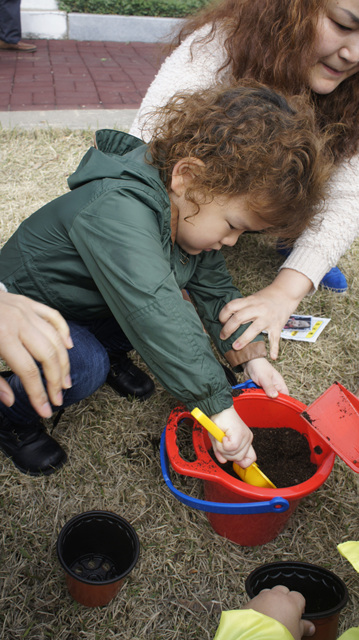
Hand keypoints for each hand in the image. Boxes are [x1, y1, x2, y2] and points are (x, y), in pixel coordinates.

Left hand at [0, 293, 72, 417]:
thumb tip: (11, 401)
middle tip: (57, 399)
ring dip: (64, 362)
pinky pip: (54, 317)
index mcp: (3, 337)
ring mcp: (26, 310)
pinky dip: (64, 332)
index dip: (38, 394)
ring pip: (55, 338)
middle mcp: (19, 322)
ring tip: (65, 382)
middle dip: (55, 381)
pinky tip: (68, 347)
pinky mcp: (28, 303)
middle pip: (48, 355)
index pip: (29, 372)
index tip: (45, 410)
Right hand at [209, 405, 255, 466]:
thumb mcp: (218, 440)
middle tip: (221, 442)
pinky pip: (231, 447)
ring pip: (234, 454)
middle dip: (226, 454)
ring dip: (223, 448)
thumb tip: (223, 460)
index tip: (232, 458)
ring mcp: (245, 437)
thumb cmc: (218, 423)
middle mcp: (247, 440)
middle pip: (239, 458)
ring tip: (221, 437)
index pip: (250, 458)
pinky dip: (223, 443)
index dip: (242, 462)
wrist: (218, 409)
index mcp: (244, 442)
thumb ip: (221, 452)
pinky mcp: (240, 434)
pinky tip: (223, 435)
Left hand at [219, 269, 312, 359]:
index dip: (223, 315)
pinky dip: (274, 348)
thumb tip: (226, 319)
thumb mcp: (252, 298)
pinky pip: (275, 338)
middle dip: (228, 329)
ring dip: (243, 340)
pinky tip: (272, 357)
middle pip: (239, 318)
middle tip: (222, 337)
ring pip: (254, 329)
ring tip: (235, 347)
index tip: (220, 322)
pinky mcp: (277, 326)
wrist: (286, 294)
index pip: (232, 306)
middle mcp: (258, 309)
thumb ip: (242, 307)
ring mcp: (268, 318)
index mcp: (250, 301)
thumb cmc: (266, 297)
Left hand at [243, 358, 287, 397]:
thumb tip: (275, 396)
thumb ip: (269, 386)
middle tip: (263, 400)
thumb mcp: (264, 377)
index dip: (282, 401)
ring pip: (265, 399)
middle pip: (274, 400)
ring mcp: (266, 390)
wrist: (248, 363)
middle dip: (268, 401)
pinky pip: (258, 397)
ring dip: (260, 399)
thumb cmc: (259, 367)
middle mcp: (273, 388)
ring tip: (256, 395)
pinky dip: (255, 397)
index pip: (285, 396)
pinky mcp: (258, 391)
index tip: (275, 405)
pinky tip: (252, 395)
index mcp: (279, 384)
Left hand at [243, 585, 314, 639]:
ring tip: (272, 614)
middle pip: (283, 590)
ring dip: (271, 600)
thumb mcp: (296, 634)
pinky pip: (258, 599)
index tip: (298, 614)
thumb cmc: (279, 636)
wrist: (257, 637)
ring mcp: (262, 597)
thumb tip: (310, 627)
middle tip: (285, 613)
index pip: (299, 596)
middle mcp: (276, 595)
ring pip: (269, 592)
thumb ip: (304, 627)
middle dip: (285, 599)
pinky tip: (261, 615)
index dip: (300, 605)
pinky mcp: (251, 601)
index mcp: (290, 601)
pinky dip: (260, 604)